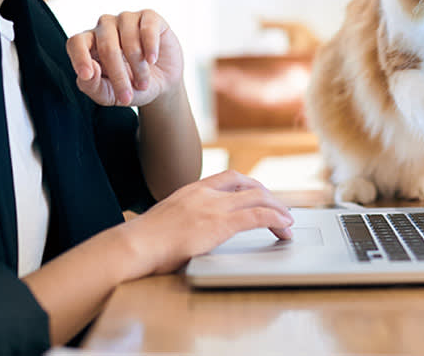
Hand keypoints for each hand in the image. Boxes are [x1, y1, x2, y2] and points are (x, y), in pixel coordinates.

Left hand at [66, 10, 182, 106]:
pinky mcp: (149, 17)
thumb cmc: (131, 87)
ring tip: (143, 83)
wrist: (163, 83)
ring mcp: (126, 19)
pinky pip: (147, 28)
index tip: (86, 75)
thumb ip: (93, 87)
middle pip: (106, 46)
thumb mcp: (110, 95)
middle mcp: (105, 27)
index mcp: (89, 44)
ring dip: (138, 66)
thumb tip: (90, 71)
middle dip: (118, 75)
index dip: (79, 56)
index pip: (76, 42)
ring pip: (128, 38)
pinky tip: (152, 60)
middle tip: (127, 97)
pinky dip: (150, 46)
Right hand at [119, 170, 294, 276]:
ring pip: (258, 199)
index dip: (250, 186)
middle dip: (268, 196)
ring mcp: (213, 206)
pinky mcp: (219, 224)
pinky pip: (256, 216)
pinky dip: (275, 219)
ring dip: (278, 209)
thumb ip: (183, 218)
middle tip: (280, 210)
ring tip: (288, 222)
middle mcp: (205, 192)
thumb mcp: (166, 220)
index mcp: (192, 189)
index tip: (260, 196)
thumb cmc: (144, 241)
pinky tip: (283, 227)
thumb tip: (189, 230)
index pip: (230, 177)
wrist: (134, 245)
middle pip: (248, 184)